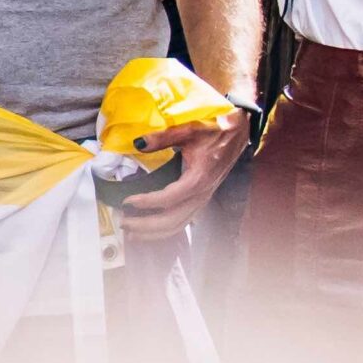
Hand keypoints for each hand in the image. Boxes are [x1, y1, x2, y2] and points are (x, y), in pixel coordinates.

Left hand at [113, 112, 247, 237]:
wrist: (237, 134)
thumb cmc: (215, 131)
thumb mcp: (188, 130)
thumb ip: (162, 137)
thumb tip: (139, 143)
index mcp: (199, 178)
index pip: (169, 198)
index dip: (147, 202)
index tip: (128, 201)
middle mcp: (202, 194)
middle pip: (172, 220)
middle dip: (146, 225)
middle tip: (124, 222)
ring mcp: (203, 199)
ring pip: (178, 225)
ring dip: (154, 232)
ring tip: (133, 232)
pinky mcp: (201, 200)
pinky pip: (183, 221)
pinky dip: (165, 229)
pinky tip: (152, 228)